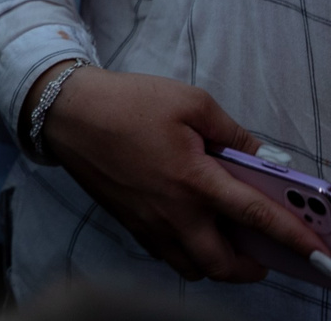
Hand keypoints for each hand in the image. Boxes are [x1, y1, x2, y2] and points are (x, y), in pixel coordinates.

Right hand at [39, 65, 326, 280]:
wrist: (65, 111)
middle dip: (251, 268)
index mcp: (194, 178)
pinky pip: (165, 255)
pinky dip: (184, 252)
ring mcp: (148, 222)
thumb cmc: (127, 102)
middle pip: (222, 265)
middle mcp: (173, 211)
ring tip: (224, 240)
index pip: (255, 216)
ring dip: (216, 263)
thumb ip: (232, 132)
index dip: (293, 237)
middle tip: (263, 251)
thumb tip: (261, 158)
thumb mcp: (189, 101)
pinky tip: (187, 226)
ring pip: (192, 268)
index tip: (319, 253)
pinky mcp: (128, 223)